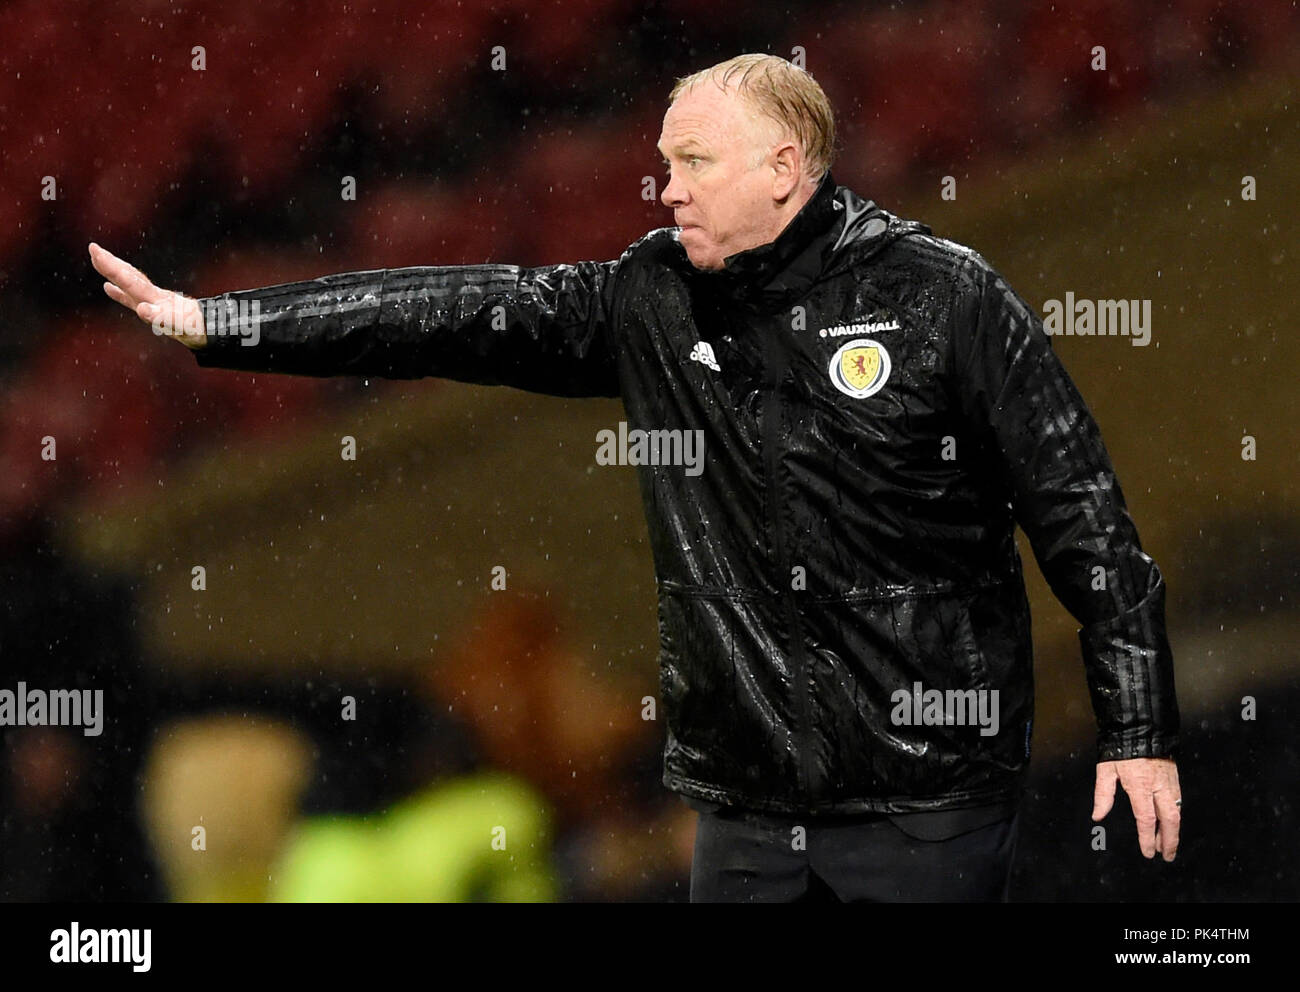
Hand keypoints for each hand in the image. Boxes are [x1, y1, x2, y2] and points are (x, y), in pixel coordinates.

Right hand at [89, 242, 205, 347]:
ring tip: (99, 259)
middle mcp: (153, 296)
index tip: (96, 252)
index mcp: (155, 298)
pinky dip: (119, 293)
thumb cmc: (197, 328)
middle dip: (110, 264)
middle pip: (128, 276)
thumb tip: (142, 309)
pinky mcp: (156, 309)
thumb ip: (162, 317)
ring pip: (130, 282)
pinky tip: (108, 288)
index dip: (112, 268)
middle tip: (93, 248)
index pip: (130, 279)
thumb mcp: (180, 325)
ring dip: (114, 272)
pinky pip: (132, 298)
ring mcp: (154, 301)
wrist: (212, 330)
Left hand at [1092, 756, 1180, 860]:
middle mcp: (1158, 786)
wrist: (1141, 727)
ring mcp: (1169, 782)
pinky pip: (1178, 802)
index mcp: (1140, 785)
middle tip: (1166, 855)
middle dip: (1169, 840)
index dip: (1147, 838)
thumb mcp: (1106, 770)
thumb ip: (1103, 795)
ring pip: (1177, 812)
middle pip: (1169, 819)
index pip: (1146, 818)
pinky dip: (1176, 816)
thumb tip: (1098, 815)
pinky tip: (1170, 823)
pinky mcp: (1175, 778)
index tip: (1147, 852)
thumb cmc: (1121, 747)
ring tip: (1166, 845)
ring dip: (1173, 831)